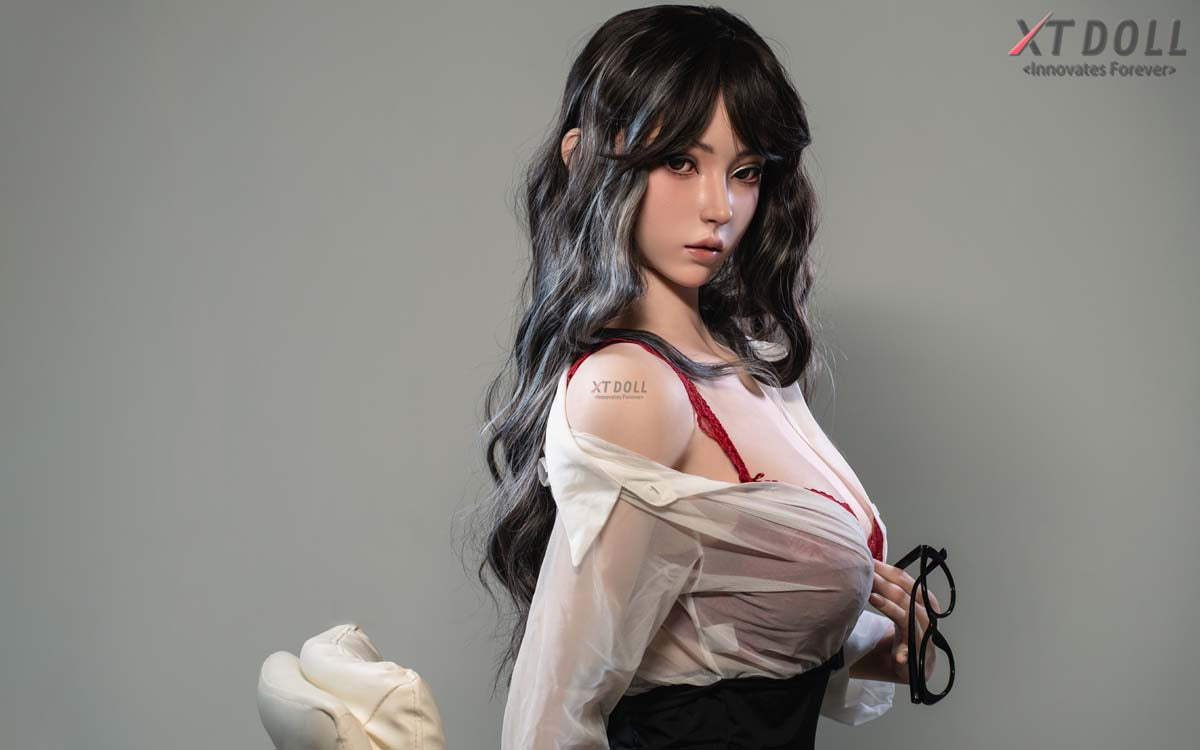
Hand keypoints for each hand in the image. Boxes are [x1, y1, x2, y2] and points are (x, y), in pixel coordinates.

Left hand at [868, 558, 939, 683]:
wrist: (911, 664)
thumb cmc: (902, 632)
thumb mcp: (899, 608)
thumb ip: (891, 591)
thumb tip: (870, 565)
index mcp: (925, 603)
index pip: (909, 583)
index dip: (891, 571)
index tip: (871, 562)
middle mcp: (927, 618)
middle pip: (908, 597)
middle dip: (886, 584)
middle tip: (867, 575)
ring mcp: (922, 638)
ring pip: (908, 618)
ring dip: (890, 607)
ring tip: (872, 597)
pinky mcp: (916, 656)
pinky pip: (911, 652)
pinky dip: (904, 653)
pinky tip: (898, 656)